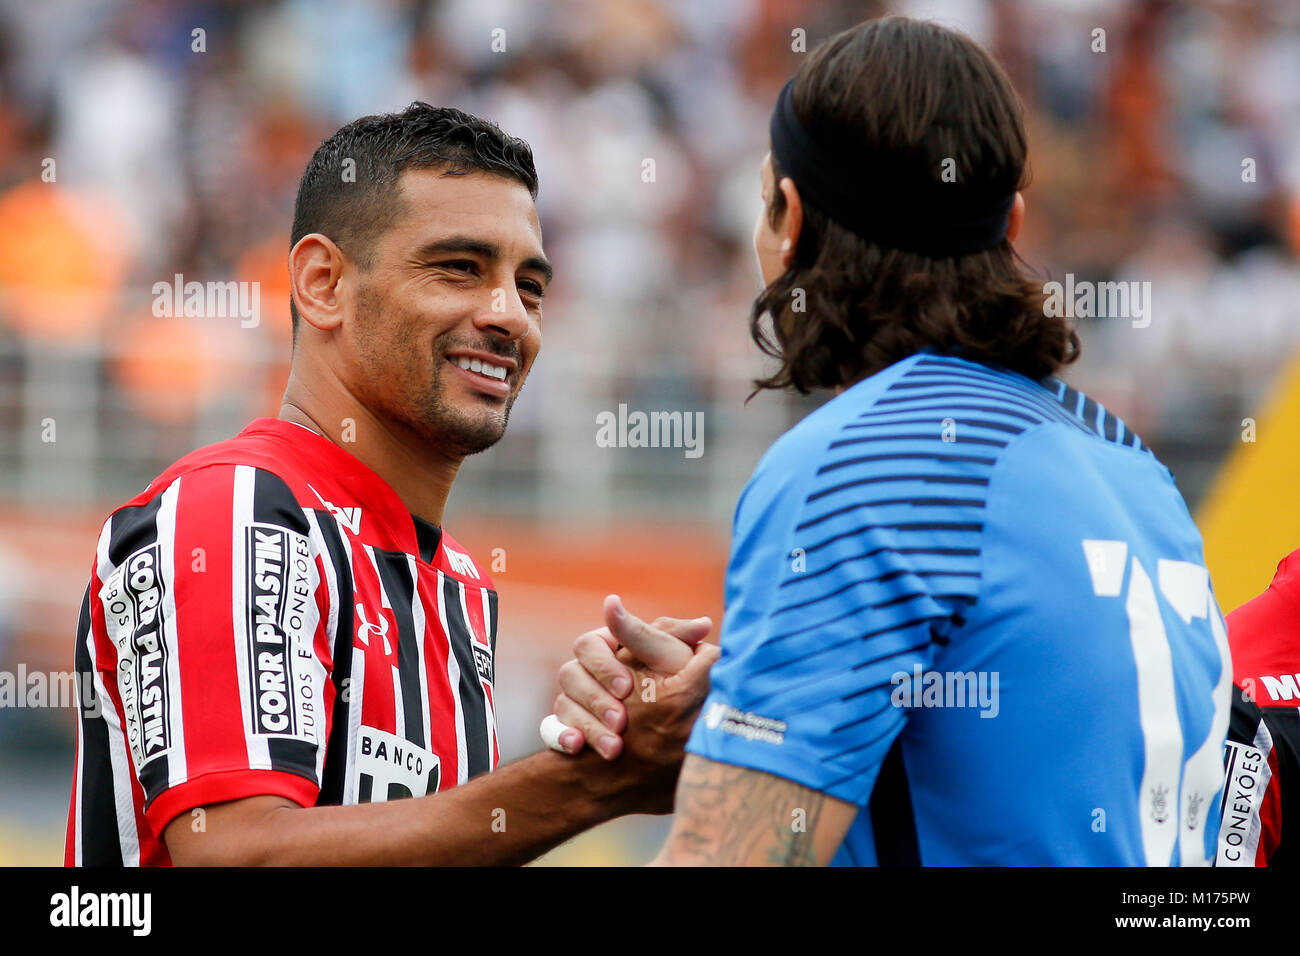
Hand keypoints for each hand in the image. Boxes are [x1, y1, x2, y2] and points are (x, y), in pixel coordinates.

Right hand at [553, 595, 718, 762]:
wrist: (677, 734)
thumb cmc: (680, 685)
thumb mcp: (676, 660)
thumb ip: (664, 633)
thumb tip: (670, 613)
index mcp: (608, 646)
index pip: (588, 644)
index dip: (603, 665)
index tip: (626, 688)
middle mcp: (587, 670)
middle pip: (569, 674)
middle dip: (595, 699)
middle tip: (621, 721)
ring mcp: (575, 699)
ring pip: (563, 704)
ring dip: (587, 725)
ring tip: (613, 748)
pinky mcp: (571, 726)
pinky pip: (553, 731)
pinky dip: (564, 738)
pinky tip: (577, 747)